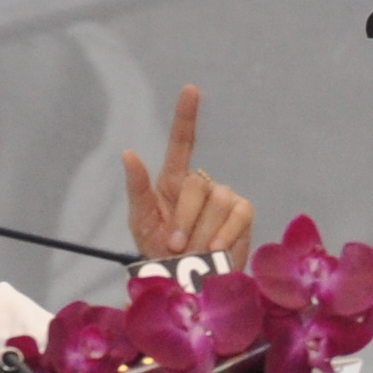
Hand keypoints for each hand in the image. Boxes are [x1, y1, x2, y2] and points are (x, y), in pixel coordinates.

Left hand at [123, 85, 254, 261]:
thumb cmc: (159, 252)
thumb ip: (137, 189)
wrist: (186, 283)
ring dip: (201, 232)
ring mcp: (226, 198)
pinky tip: (215, 251)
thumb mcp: (141, 223)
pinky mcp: (244, 214)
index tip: (191, 89)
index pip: (183, 142)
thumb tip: (128, 153)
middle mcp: (202, 184)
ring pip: (218, 200)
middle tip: (175, 247)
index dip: (187, 116)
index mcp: (173, 182)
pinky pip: (238, 215)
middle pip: (196, 184)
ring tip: (194, 254)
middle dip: (183, 218)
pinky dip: (225, 234)